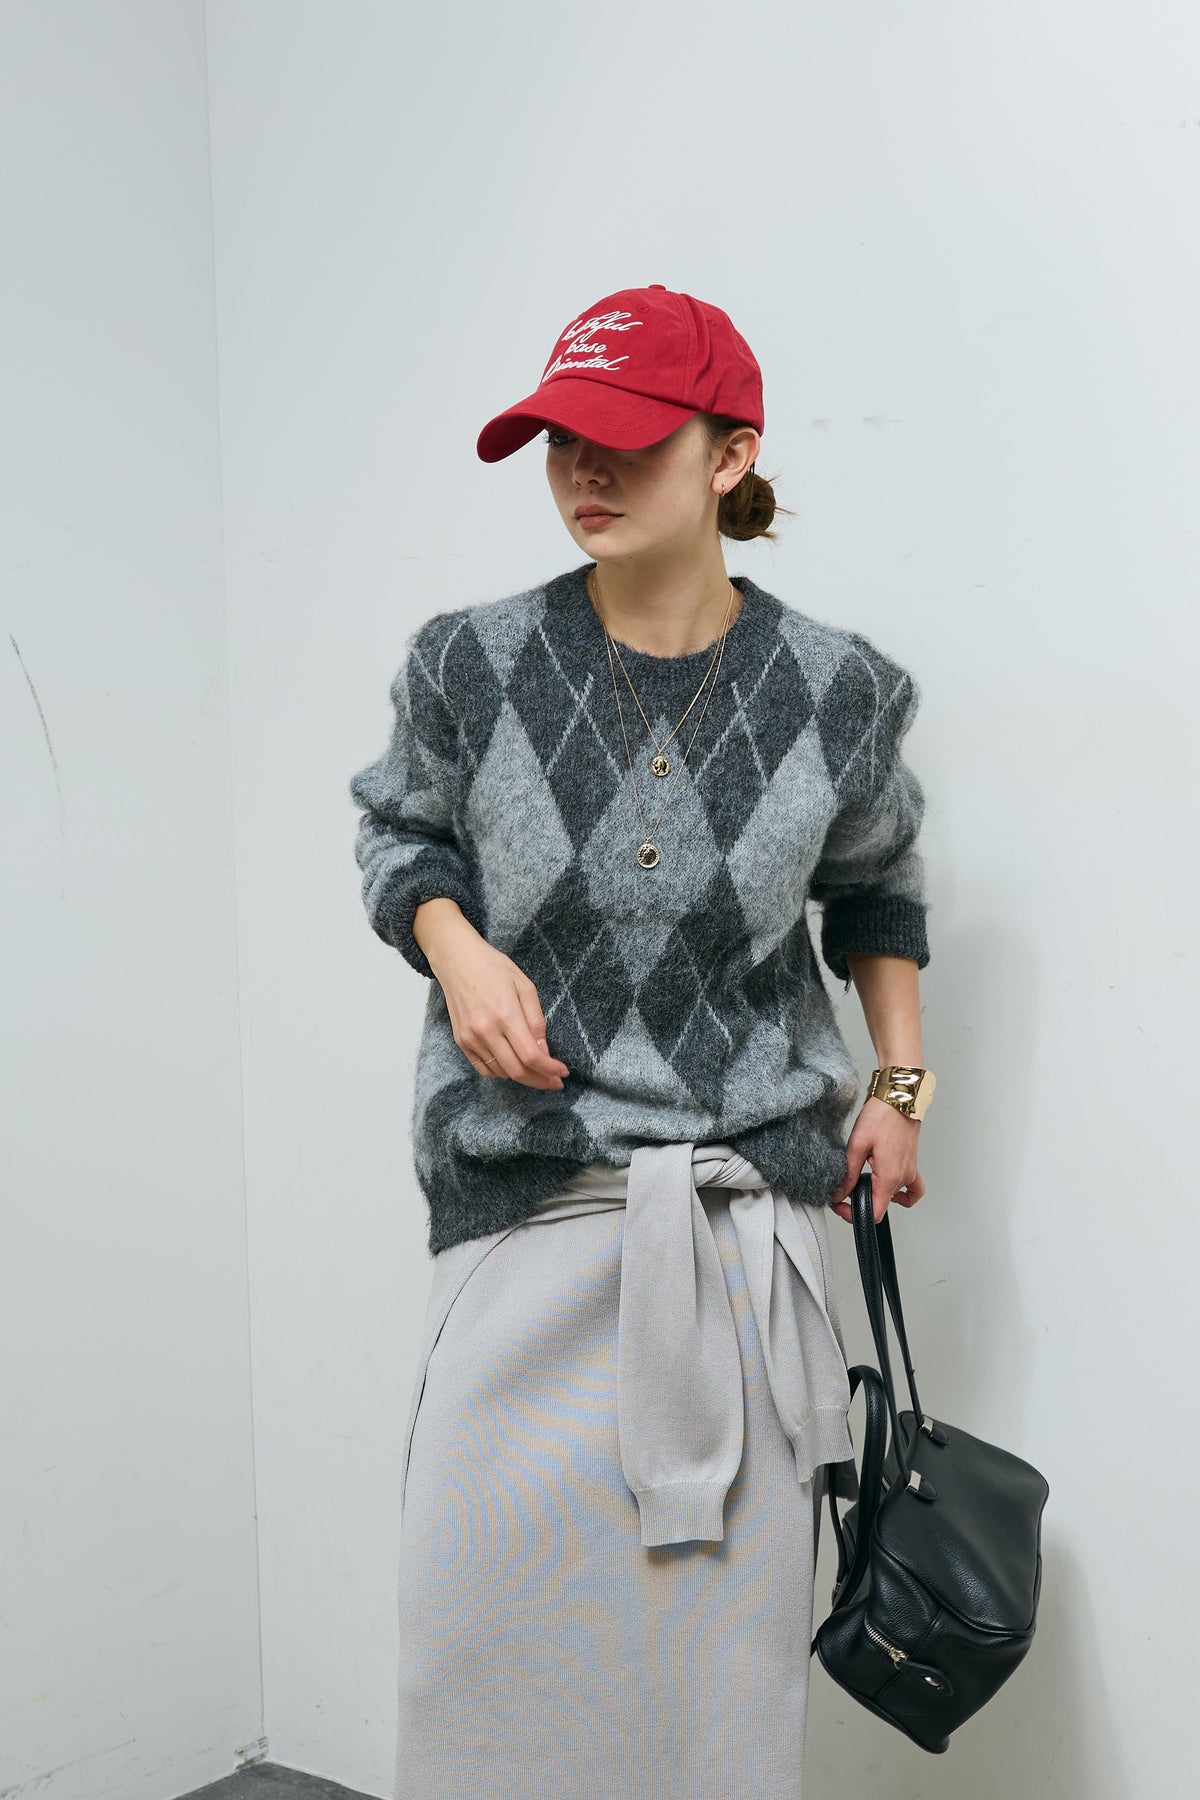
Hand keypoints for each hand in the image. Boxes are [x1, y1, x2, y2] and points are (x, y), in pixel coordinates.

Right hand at [432, 928, 569, 1090]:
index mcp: (505, 1014)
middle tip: (555, 1081)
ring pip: (501, 1072)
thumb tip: (544, 1051)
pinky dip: (501, 1073)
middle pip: (517, 1071)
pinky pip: (483, 1068)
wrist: (456, 960)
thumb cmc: (493, 967)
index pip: (531, 1056)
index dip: (549, 1069)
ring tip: (538, 1073)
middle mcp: (485, 1030)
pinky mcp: (461, 1041)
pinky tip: (514, 1066)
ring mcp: (470, 1038)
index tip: (562, 1072)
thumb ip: (536, 1021)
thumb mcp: (524, 985)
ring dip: (522, 1077)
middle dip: (540, 1080)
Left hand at [829, 1095, 925, 1223]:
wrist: (898, 1098)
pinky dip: (904, 1195)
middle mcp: (902, 1177)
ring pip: (893, 1197)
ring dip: (876, 1196)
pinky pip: (914, 1189)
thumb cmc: (881, 1116)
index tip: (840, 1205)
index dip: (854, 1215)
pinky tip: (889, 1190)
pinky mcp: (912, 1165)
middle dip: (859, 1203)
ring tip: (860, 1185)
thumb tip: (838, 1193)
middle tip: (843, 1192)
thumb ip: (847, 1174)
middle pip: (882, 1206)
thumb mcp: (856, 1145)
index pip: (875, 1213)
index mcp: (889, 1176)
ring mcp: (910, 1172)